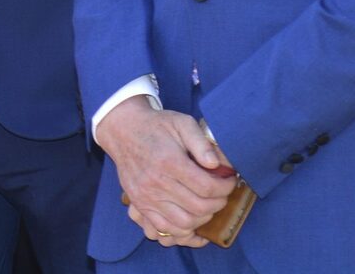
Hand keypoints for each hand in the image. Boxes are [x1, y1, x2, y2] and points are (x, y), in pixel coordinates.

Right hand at [95, 96, 235, 247]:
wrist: (124, 130)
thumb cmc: (157, 126)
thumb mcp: (182, 123)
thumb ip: (201, 143)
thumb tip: (216, 164)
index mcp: (170, 162)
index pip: (207, 187)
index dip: (225, 187)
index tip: (230, 181)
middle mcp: (157, 183)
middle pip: (198, 207)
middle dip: (218, 203)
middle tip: (223, 193)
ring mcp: (147, 197)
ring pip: (184, 223)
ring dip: (203, 219)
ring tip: (209, 205)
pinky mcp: (140, 205)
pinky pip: (164, 230)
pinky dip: (182, 232)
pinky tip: (194, 224)